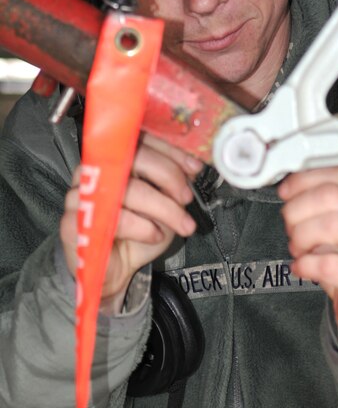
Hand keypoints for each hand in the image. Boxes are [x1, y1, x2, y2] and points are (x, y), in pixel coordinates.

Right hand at [60, 133, 201, 312]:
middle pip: (134, 158)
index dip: (170, 151)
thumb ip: (174, 182)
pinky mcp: (72, 222)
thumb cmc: (138, 231)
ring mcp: (80, 194)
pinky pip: (114, 218)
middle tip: (186, 198)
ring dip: (164, 208)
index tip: (194, 168)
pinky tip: (154, 235)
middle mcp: (94, 169)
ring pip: (129, 189)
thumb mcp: (165, 202)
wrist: (116, 268)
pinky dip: (142, 227)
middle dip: (169, 177)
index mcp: (114, 158)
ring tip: (181, 224)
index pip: (140, 139)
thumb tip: (192, 167)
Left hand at [278, 166, 337, 358]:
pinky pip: (328, 264)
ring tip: (298, 248)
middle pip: (331, 196)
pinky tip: (301, 267)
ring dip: (301, 235)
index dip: (305, 179)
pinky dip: (305, 264)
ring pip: (330, 225)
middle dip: (298, 209)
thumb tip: (289, 186)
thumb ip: (321, 203)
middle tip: (290, 226)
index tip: (286, 191)